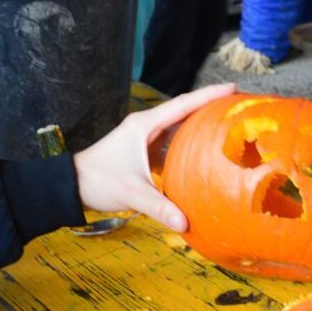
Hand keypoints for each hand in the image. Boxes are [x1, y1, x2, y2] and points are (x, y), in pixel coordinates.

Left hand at [73, 83, 235, 230]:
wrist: (73, 185)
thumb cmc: (99, 181)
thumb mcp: (133, 193)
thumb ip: (160, 207)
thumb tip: (185, 223)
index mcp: (145, 125)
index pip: (183, 105)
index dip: (208, 95)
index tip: (232, 87)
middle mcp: (146, 126)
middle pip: (184, 112)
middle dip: (210, 107)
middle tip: (238, 106)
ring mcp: (145, 139)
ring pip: (179, 128)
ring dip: (200, 127)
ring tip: (227, 128)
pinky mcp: (144, 152)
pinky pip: (172, 144)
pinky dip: (189, 146)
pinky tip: (204, 155)